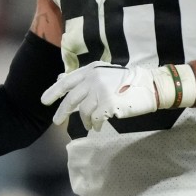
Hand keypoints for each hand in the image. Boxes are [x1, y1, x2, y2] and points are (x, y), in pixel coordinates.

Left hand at [41, 62, 161, 130]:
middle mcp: (94, 79)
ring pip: (83, 110)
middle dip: (62, 111)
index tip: (44, 101)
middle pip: (71, 98)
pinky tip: (97, 126)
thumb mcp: (103, 74)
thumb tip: (60, 78)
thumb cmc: (127, 81)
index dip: (54, 91)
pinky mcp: (108, 104)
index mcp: (91, 70)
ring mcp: (101, 91)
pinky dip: (94, 124)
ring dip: (84, 120)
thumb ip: (83, 78)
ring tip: (88, 125)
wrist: (151, 86)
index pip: (67, 81)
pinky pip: (95, 118)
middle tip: (56, 121)